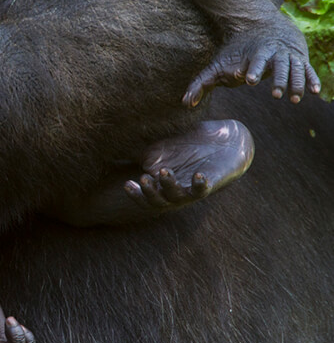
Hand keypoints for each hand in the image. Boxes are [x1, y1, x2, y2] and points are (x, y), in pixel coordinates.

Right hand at [125, 119, 253, 211]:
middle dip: (150, 193)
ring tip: (165, 171)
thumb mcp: (162, 147)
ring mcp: (192, 189)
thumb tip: (120, 154)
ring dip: (169, 186)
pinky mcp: (210, 183)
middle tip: (144, 178)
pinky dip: (199, 184)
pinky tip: (197, 175)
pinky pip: (203, 190)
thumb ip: (145, 153)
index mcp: (161, 184)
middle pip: (158, 202)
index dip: (135, 194)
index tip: (127, 183)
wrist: (223, 140)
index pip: (144, 196)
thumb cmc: (188, 143)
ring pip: (177, 197)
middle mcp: (175, 190)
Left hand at [183, 25, 319, 106]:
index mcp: (253, 53)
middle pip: (276, 65)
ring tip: (295, 100)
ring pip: (294, 68)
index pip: (253, 62)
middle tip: (274, 94)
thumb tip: (185, 103)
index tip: (246, 78)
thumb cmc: (234, 51)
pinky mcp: (298, 59)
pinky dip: (312, 79)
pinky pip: (306, 70)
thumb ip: (200, 84)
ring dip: (295, 83)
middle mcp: (272, 53)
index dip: (251, 69)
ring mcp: (287, 55)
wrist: (259, 24)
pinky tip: (316, 93)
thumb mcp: (216, 65)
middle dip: (276, 78)